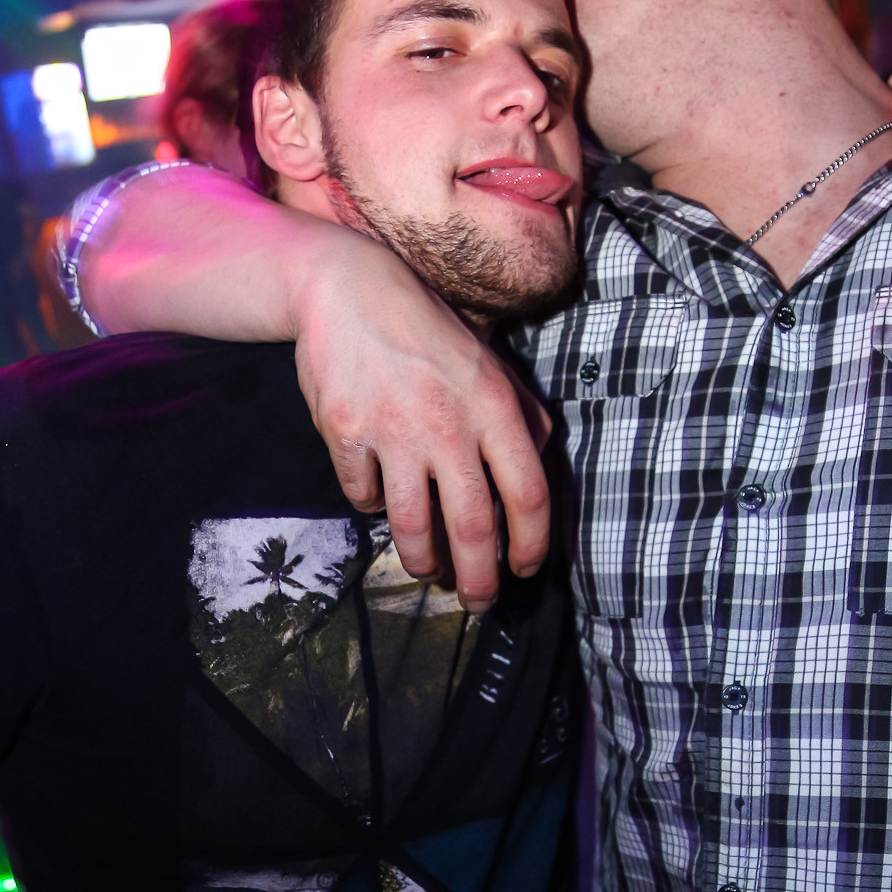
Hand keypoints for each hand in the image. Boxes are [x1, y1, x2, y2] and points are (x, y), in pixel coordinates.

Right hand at [293, 254, 550, 607]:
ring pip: (414, 527)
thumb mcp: (492, 363)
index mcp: (495, 407)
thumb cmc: (428, 331)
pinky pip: (364, 496)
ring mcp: (394, 431)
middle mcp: (450, 424)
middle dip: (479, 580)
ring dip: (424, 561)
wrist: (348, 289)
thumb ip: (524, 416)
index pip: (530, 494)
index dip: (532, 544)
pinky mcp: (346, 434)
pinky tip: (381, 498)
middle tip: (479, 602)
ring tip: (430, 571)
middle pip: (473, 526)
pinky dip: (373, 506)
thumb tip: (545, 471)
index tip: (525, 569)